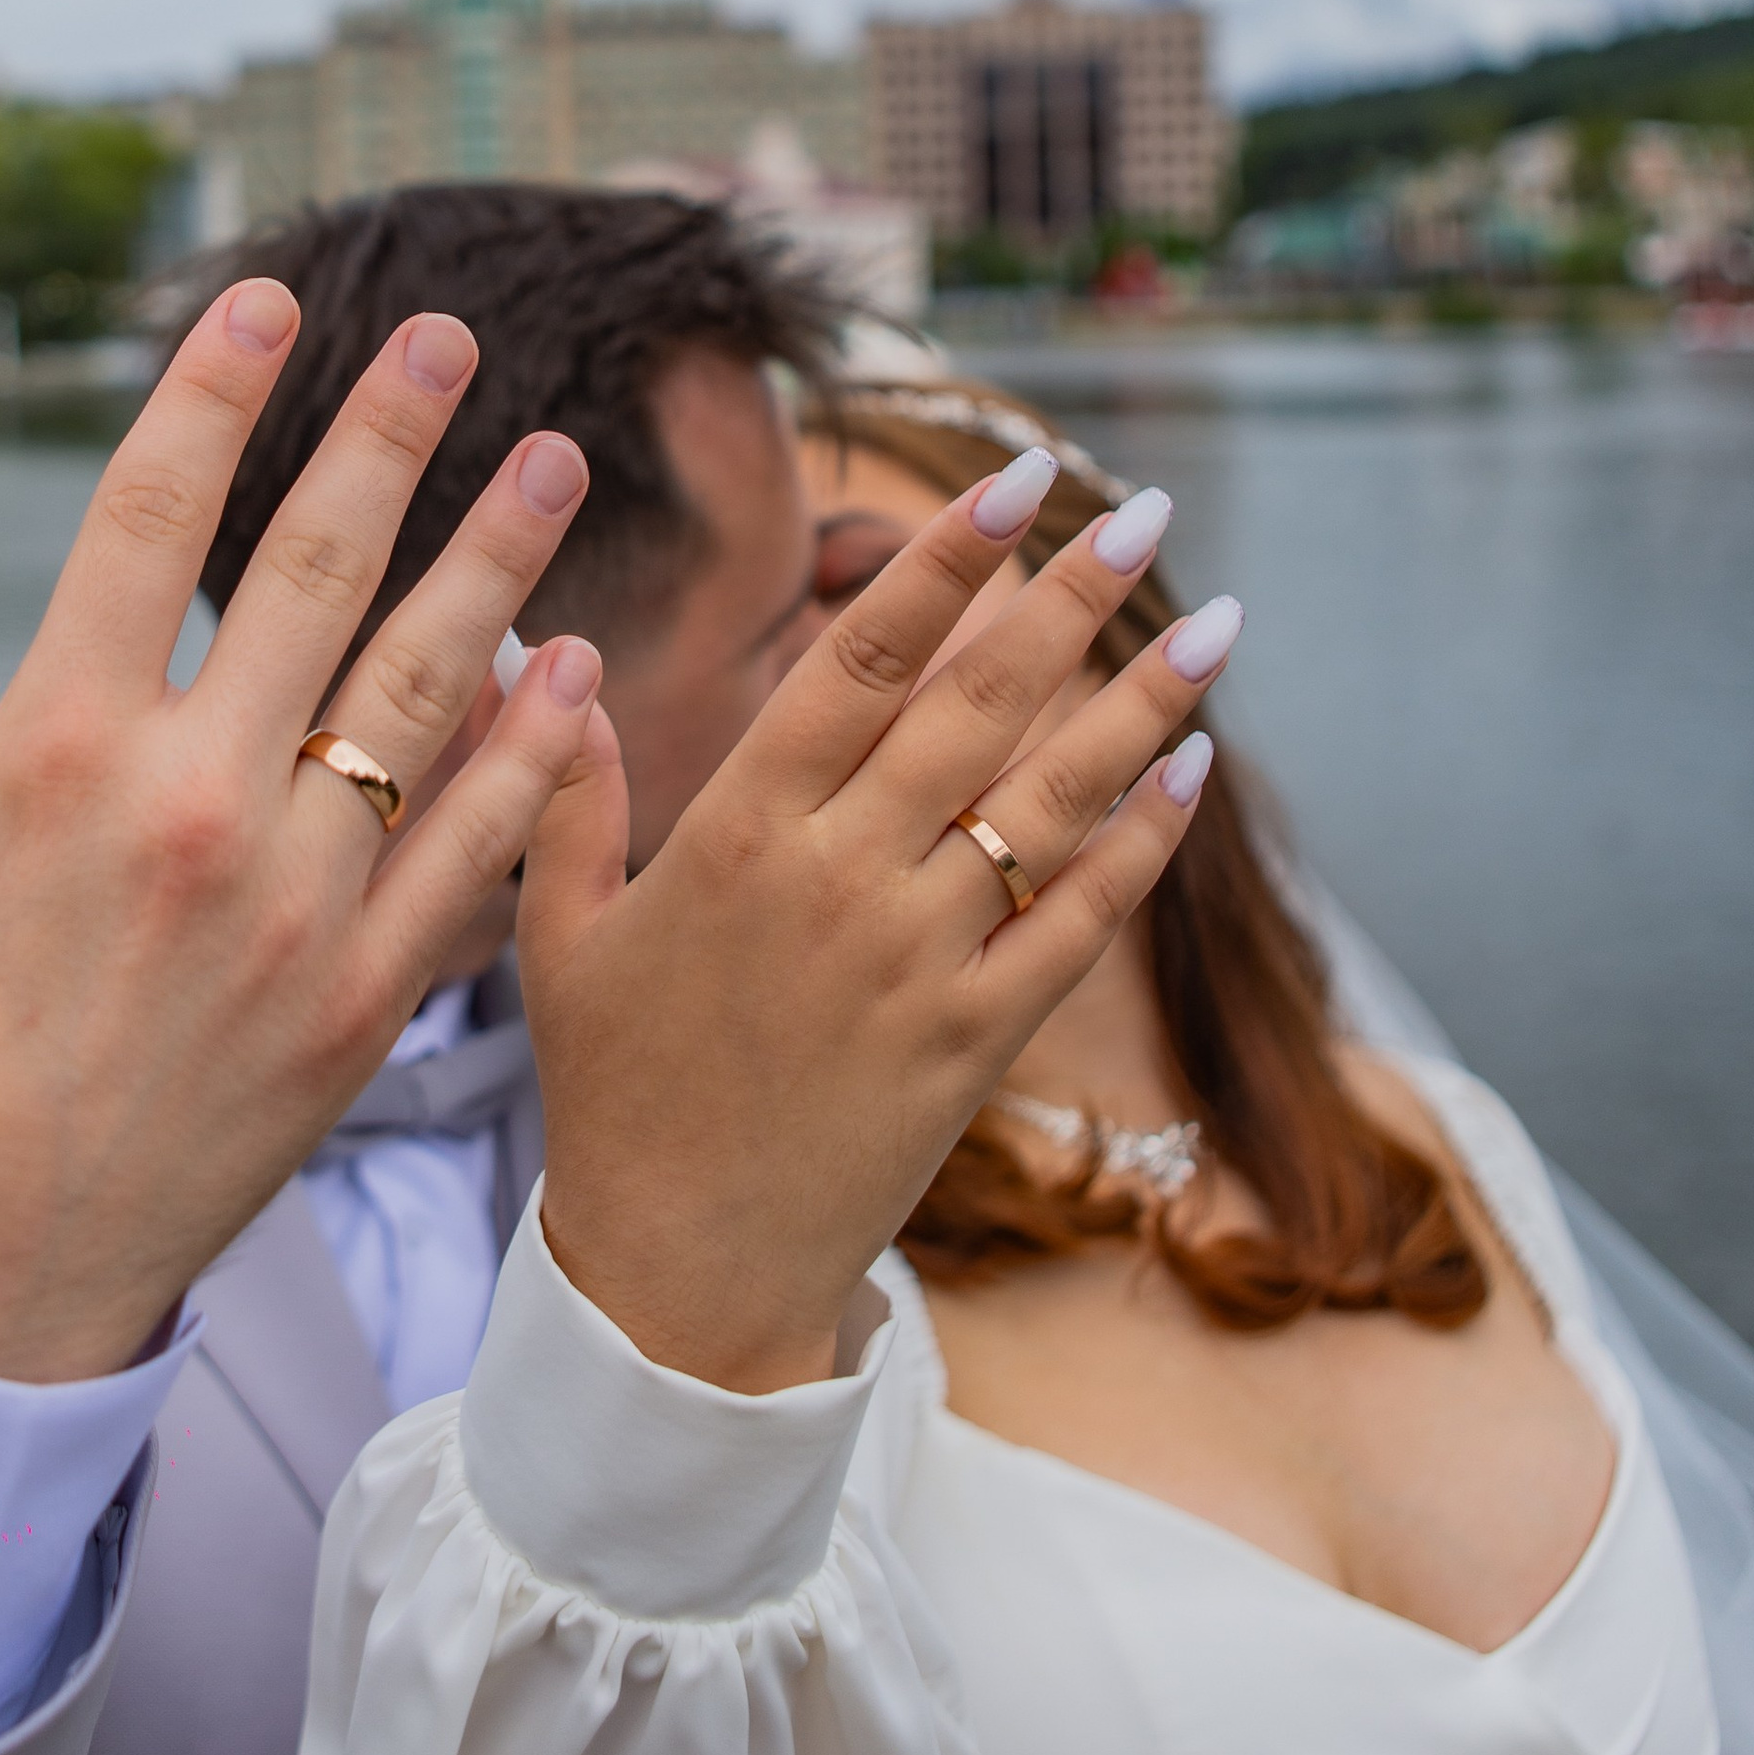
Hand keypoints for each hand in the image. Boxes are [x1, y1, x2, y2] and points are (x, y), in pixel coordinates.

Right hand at [0, 284, 602, 1379]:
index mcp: (49, 752)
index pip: (149, 515)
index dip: (215, 391)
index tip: (267, 299)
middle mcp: (189, 808)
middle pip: (314, 569)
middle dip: (391, 435)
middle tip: (452, 339)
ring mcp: (292, 907)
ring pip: (424, 690)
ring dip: (497, 562)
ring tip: (551, 459)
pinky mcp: (360, 1004)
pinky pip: (475, 851)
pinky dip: (534, 755)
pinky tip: (576, 677)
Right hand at [519, 471, 1228, 1389]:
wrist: (679, 1274)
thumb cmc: (613, 1094)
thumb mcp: (558, 934)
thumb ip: (566, 791)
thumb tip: (538, 653)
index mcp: (736, 831)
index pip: (857, 660)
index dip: (942, 562)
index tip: (1011, 480)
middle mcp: (838, 879)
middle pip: (976, 705)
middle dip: (1068, 596)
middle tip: (1143, 511)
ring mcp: (917, 961)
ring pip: (1049, 801)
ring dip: (1143, 703)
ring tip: (1215, 622)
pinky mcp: (976, 1042)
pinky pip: (1078, 921)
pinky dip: (1141, 842)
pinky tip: (1190, 768)